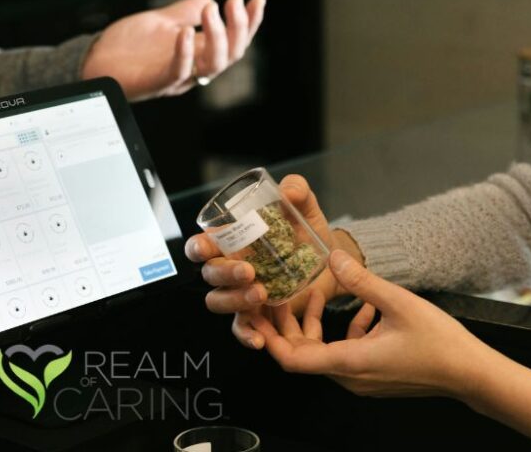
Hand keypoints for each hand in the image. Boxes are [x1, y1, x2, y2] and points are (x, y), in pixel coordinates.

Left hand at [81, 0, 265, 100]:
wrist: (95, 61)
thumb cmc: (127, 47)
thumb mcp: (162, 22)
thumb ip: (186, 12)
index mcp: (199, 54)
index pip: (233, 42)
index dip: (249, 23)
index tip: (257, 0)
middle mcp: (193, 69)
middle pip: (231, 55)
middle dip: (239, 27)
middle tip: (234, 1)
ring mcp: (177, 78)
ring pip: (213, 65)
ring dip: (218, 36)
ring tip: (211, 11)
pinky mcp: (157, 82)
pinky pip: (178, 71)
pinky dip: (185, 52)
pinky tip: (186, 31)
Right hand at [185, 174, 359, 348]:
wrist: (332, 262)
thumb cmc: (306, 232)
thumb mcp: (304, 208)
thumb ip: (297, 190)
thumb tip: (287, 190)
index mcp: (231, 242)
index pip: (201, 245)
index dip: (198, 247)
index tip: (208, 246)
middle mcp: (229, 268)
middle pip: (208, 275)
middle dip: (224, 273)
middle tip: (250, 271)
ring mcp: (240, 294)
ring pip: (218, 301)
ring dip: (234, 300)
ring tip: (261, 293)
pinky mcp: (256, 315)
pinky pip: (241, 329)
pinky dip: (246, 336)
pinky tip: (258, 340)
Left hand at [251, 250, 492, 398]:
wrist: (471, 374)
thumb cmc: (439, 342)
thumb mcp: (399, 302)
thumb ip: (362, 281)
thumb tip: (332, 258)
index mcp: (349, 362)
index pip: (291, 359)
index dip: (268, 336)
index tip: (257, 314)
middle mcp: (350, 376)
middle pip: (302, 355)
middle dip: (287, 326)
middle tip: (276, 297)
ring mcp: (362, 379)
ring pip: (323, 353)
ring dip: (315, 326)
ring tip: (316, 295)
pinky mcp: (375, 376)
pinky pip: (346, 353)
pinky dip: (344, 332)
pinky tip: (363, 308)